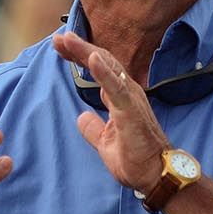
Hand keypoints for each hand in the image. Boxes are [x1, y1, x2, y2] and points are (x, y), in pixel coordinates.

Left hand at [53, 33, 170, 194]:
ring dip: (87, 52)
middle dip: (79, 49)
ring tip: (68, 40)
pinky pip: (115, 87)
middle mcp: (127, 93)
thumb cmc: (135, 159)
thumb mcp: (105, 142)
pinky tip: (91, 57)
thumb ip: (93, 128)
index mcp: (120, 99)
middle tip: (58, 38)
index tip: (61, 47)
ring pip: (108, 68)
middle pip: (102, 63)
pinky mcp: (130, 110)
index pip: (100, 70)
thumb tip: (82, 117)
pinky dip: (104, 71)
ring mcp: (130, 100)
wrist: (154, 175)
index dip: (80, 57)